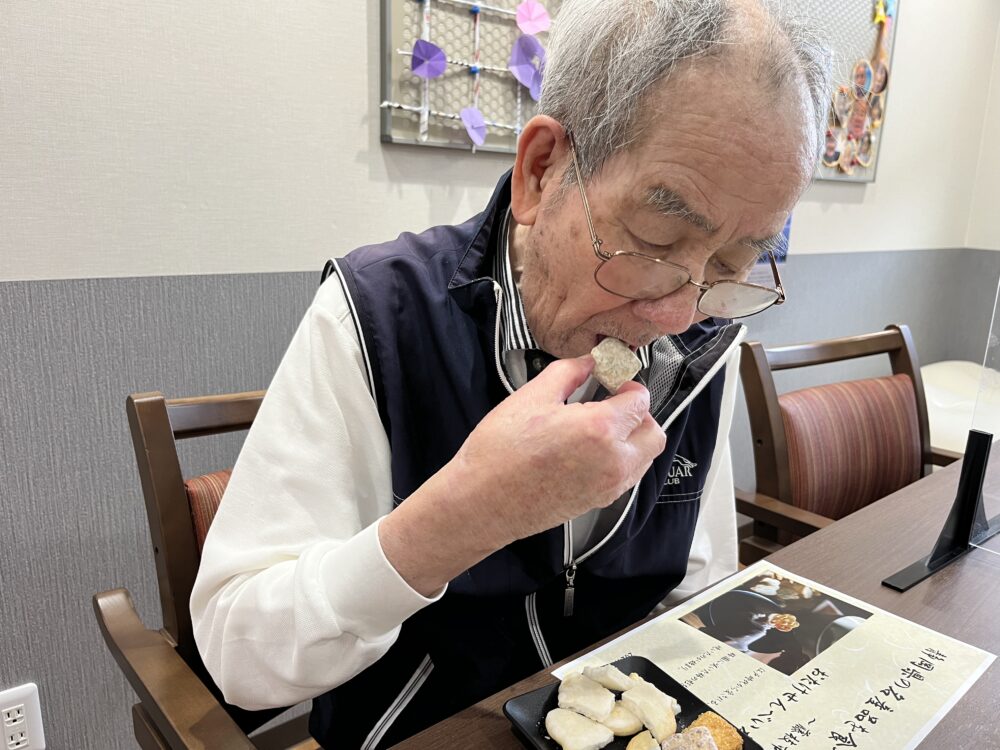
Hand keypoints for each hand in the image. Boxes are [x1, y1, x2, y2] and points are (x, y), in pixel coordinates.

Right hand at [380, 355, 665, 595]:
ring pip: (645, 457)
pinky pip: (628, 476)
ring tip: (597, 428)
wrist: (482, 501)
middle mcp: (614, 461)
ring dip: (632, 438)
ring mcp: (610, 486)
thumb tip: (589, 361)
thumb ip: (568, 371)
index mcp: (600, 429)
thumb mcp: (531, 396)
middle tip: (611, 404)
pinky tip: (589, 450)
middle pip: (654, 432)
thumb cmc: (500, 452)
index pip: (640, 401)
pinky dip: (621, 459)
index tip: (610, 382)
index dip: (627, 385)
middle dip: (639, 414)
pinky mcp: (600, 502)